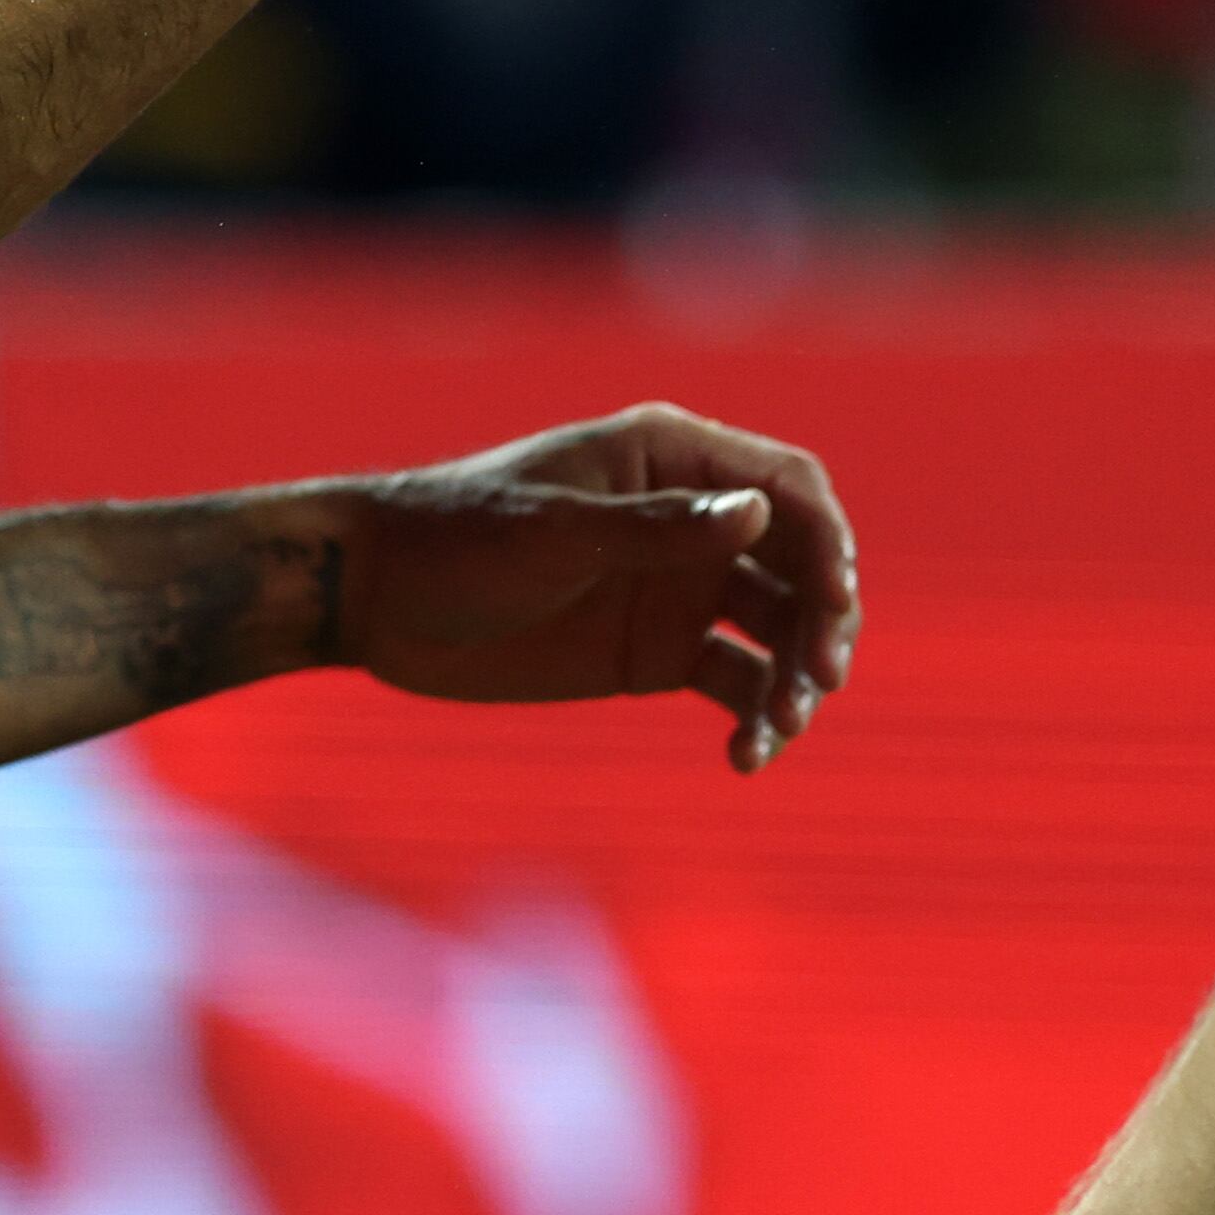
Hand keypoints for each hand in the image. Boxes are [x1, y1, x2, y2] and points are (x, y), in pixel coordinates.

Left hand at [326, 402, 861, 773]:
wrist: (377, 598)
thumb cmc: (456, 536)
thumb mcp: (552, 531)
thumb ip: (654, 527)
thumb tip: (757, 511)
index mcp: (671, 457)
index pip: (789, 486)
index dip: (828, 540)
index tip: (838, 601)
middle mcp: (691, 518)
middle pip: (801, 562)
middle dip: (824, 620)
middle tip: (818, 682)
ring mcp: (678, 587)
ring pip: (778, 629)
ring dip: (796, 677)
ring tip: (776, 730)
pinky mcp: (657, 653)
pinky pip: (734, 682)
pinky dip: (755, 718)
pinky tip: (745, 758)